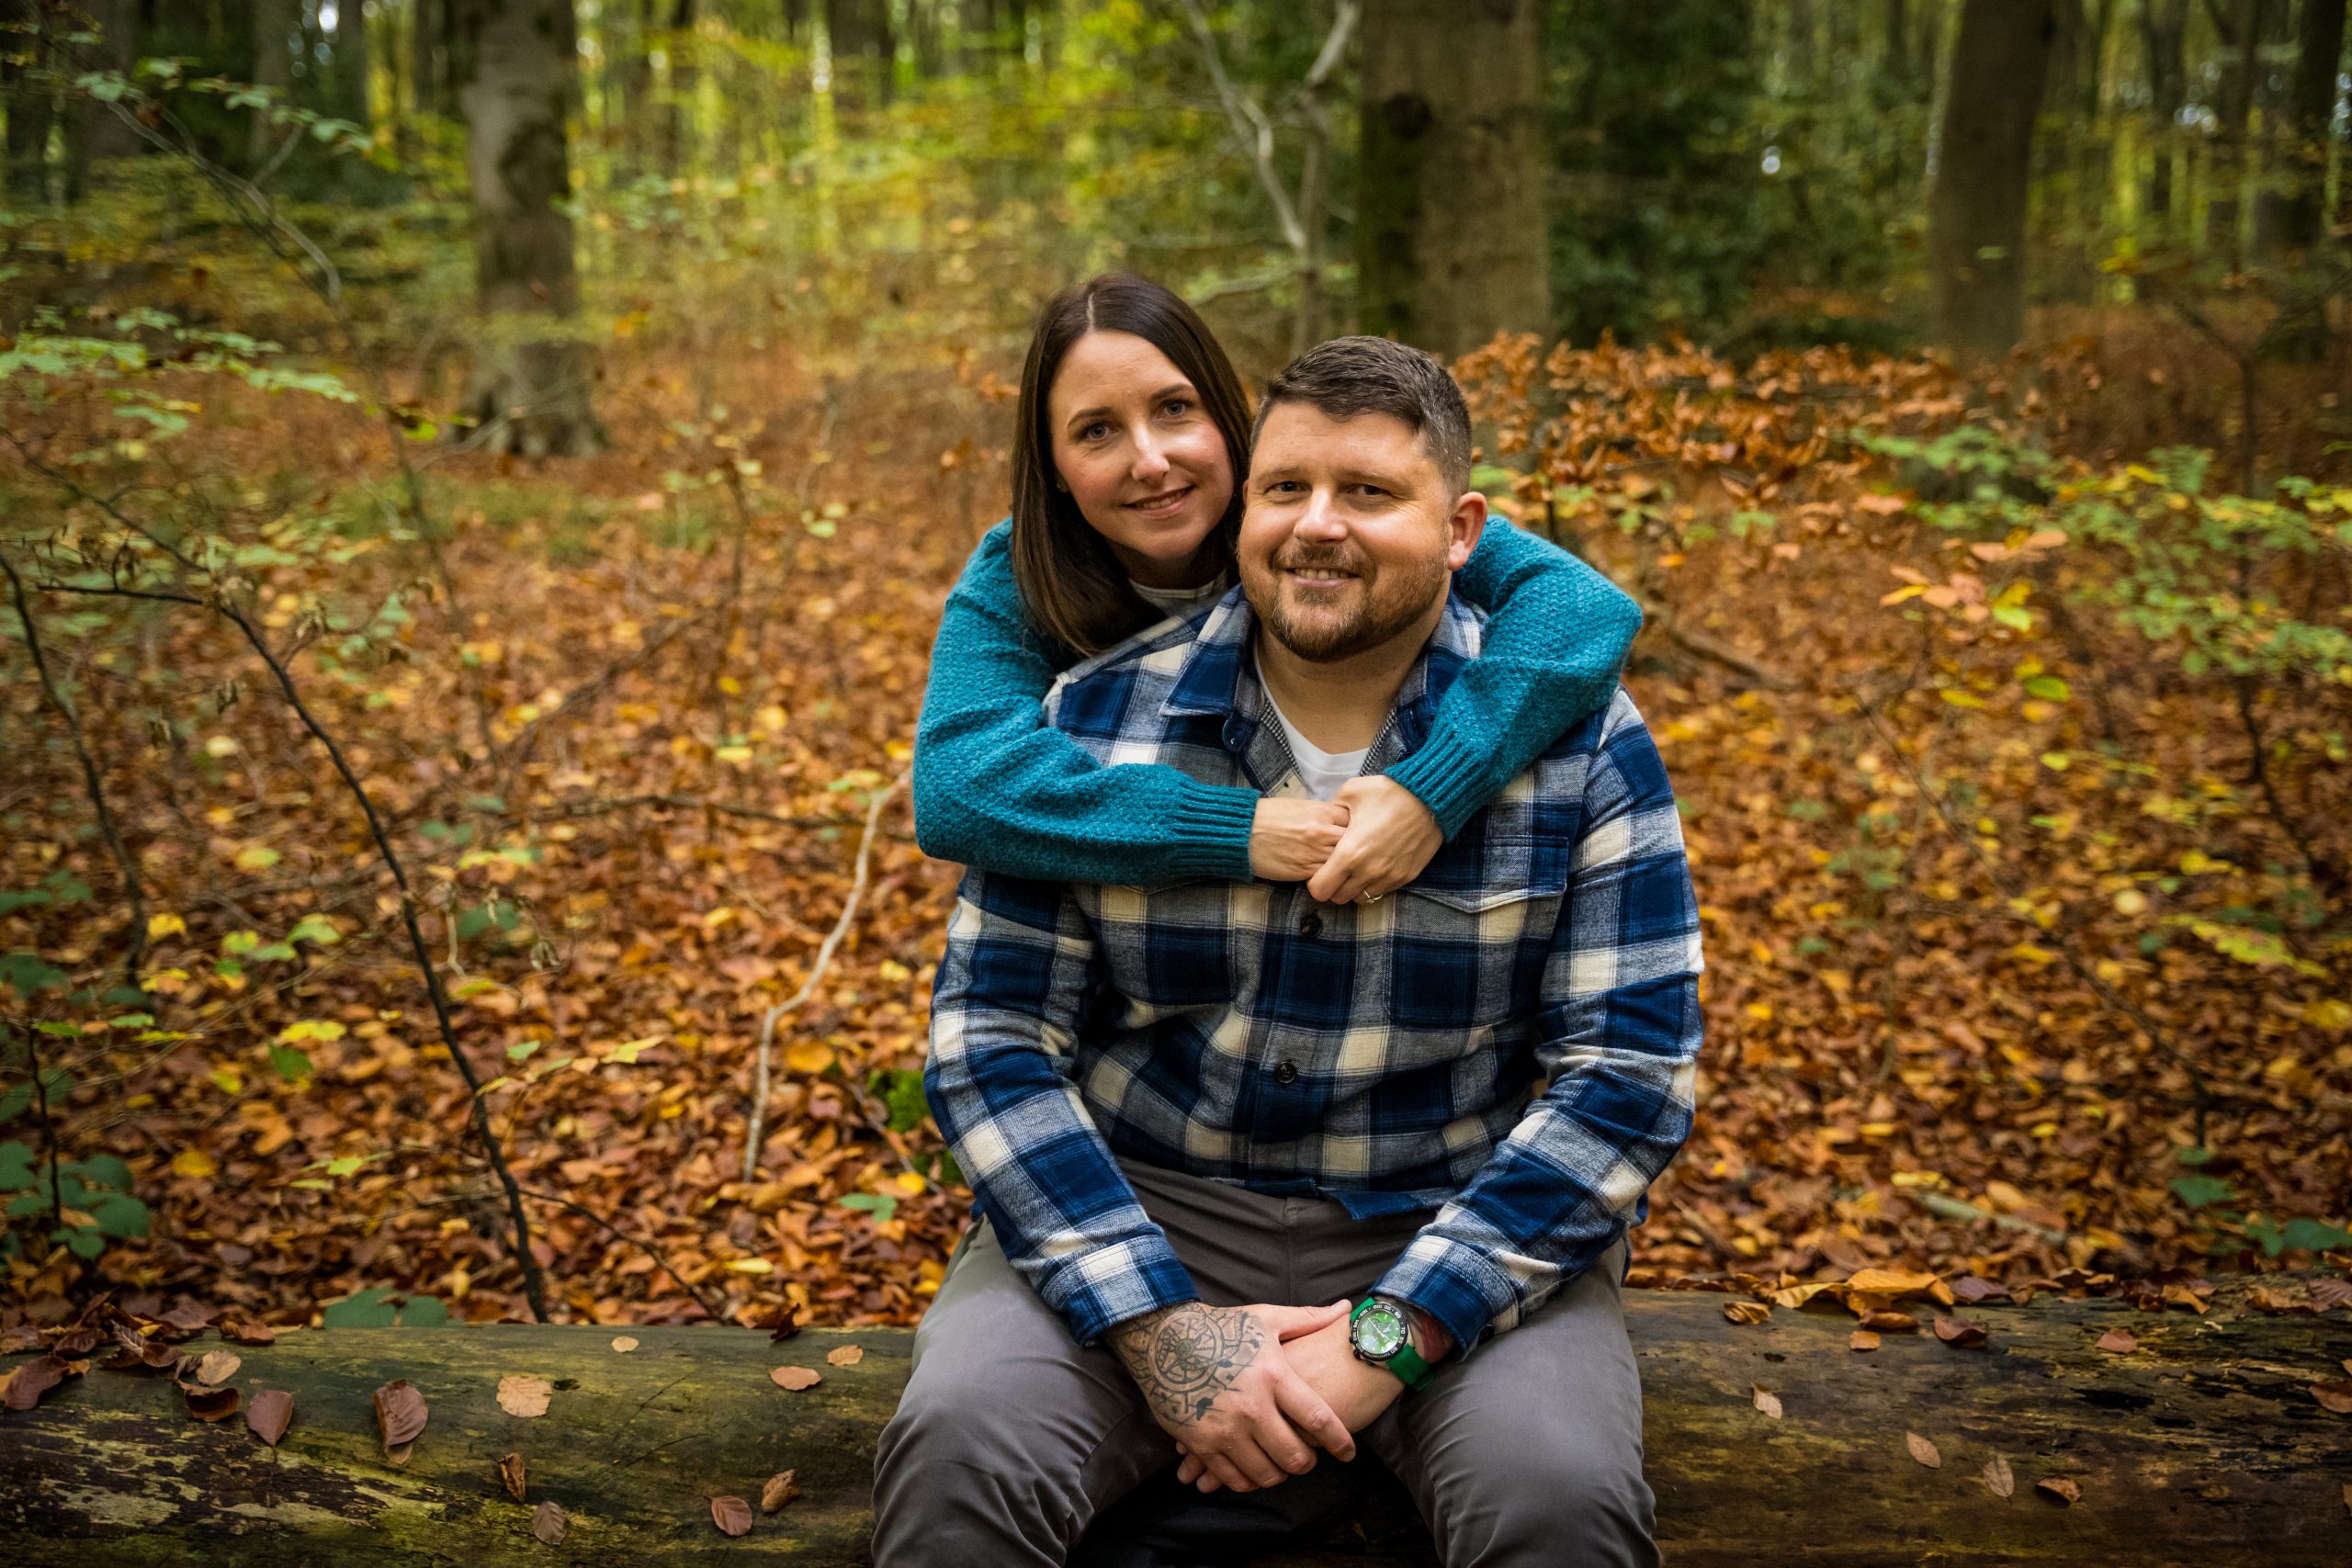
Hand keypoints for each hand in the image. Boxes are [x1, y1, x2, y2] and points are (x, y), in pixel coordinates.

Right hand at [1108, 1300, 1355, 1493]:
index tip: (1348, 1452)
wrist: (1162, 1338)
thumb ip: (1308, 1320)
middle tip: (1310, 1459)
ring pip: (1266, 1474)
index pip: (1317, 1419)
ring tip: (1281, 1464)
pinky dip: (1249, 1481)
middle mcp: (1251, 1407)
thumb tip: (1347, 1308)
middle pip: (1294, 1457)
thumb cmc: (1219, 1328)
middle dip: (1308, 1463)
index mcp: (1273, 1376)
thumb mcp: (1265, 1319)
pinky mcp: (1201, 1443)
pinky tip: (1254, 1470)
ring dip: (1279, 1474)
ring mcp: (1225, 1429)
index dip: (1339, 1442)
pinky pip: (1234, 1478)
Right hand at [1249, 796, 1349, 881]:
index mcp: (1323, 812)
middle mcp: (1323, 832)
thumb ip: (1324, 815)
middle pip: (1357, 843)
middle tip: (1359, 853)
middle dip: (1359, 848)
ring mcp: (1315, 853)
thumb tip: (1341, 824)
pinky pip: (1328, 876)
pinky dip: (1332, 877)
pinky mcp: (1305, 871)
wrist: (1242, 832)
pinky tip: (1331, 875)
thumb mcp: (1300, 807)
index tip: (1358, 833)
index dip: (1360, 828)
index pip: (1356, 821)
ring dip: (1347, 866)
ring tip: (1348, 867)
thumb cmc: (1268, 816)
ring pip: (1345, 863)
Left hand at [1305, 776, 1441, 904]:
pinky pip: (1383, 891)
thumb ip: (1331, 809)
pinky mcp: (1406, 877)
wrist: (1430, 798)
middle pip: (1339, 898)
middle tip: (1336, 870)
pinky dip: (1375, 884)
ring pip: (1361, 899)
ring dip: (1355, 888)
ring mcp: (1389, 877)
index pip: (1321, 889)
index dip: (1316, 882)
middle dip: (1334, 887)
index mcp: (1349, 853)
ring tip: (1357, 869)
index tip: (1319, 871)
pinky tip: (1376, 866)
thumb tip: (1324, 819)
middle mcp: (1368, 871)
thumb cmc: (1388, 793)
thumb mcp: (1350, 792)